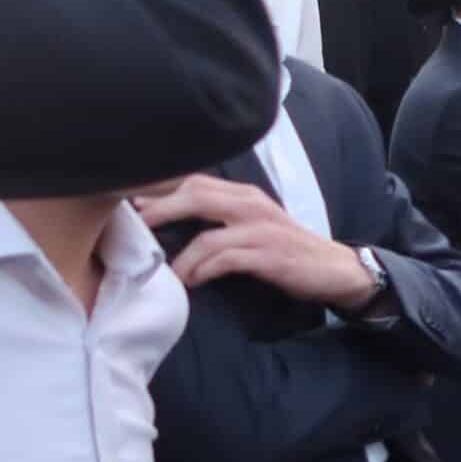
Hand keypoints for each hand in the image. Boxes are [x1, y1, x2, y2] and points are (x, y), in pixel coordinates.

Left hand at [134, 175, 378, 310]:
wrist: (335, 268)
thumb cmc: (285, 248)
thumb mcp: (252, 223)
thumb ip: (218, 215)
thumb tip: (164, 215)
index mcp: (244, 194)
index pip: (193, 180)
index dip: (157, 187)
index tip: (126, 201)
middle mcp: (252, 205)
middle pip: (195, 195)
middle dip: (158, 210)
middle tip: (133, 227)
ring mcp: (262, 230)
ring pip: (208, 235)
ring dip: (180, 258)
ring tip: (167, 273)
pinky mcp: (271, 256)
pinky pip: (227, 260)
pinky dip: (204, 271)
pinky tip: (194, 281)